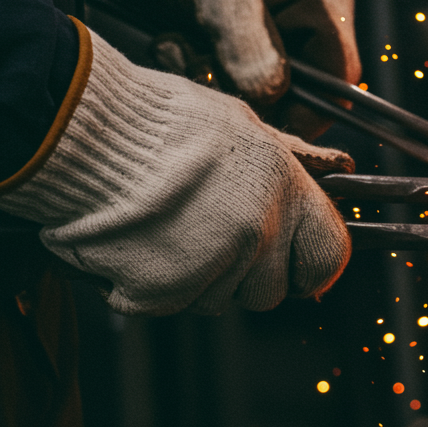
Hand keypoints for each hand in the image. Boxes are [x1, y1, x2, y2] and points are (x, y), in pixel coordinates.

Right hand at [0, 25, 352, 314]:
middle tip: (212, 238)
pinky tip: (140, 246)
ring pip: (220, 302)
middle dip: (247, 276)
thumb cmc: (163, 119)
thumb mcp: (245, 124)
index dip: (314, 267)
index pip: (330, 256)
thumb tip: (340, 167)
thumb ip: (293, 159)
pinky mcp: (162, 294)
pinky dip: (153, 286)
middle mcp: (257, 235)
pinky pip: (171, 306)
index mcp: (286, 193)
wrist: (86, 133)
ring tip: (170, 230)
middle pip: (270, 291)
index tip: (298, 267)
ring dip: (200, 280)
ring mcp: (211, 268)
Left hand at [82, 0, 360, 138]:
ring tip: (177, 46)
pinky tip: (174, 42)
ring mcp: (280, 31)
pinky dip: (202, 69)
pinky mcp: (247, 39)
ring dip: (217, 80)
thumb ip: (250, 49)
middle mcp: (312, 20)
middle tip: (200, 70)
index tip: (262, 125)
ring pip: (262, 88)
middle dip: (250, 94)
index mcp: (326, 1)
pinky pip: (235, 77)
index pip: (340, 78)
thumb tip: (273, 98)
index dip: (309, 111)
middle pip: (301, 89)